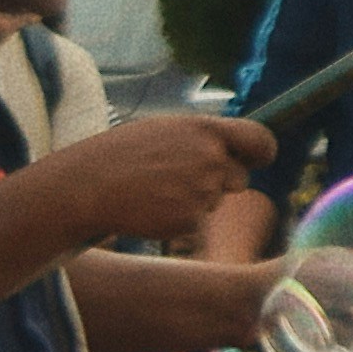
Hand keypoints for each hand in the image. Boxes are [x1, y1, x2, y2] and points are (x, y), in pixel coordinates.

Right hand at [31, 113, 272, 246]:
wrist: (90, 186)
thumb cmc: (122, 155)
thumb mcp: (164, 131)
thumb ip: (201, 137)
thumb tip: (232, 146)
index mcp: (204, 130)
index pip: (259, 140)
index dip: (262, 152)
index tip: (259, 159)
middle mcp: (211, 158)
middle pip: (239, 178)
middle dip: (220, 182)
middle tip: (180, 179)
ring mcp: (203, 190)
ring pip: (215, 200)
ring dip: (196, 199)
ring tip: (157, 190)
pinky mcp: (191, 219)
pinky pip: (197, 221)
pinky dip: (179, 218)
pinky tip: (153, 208)